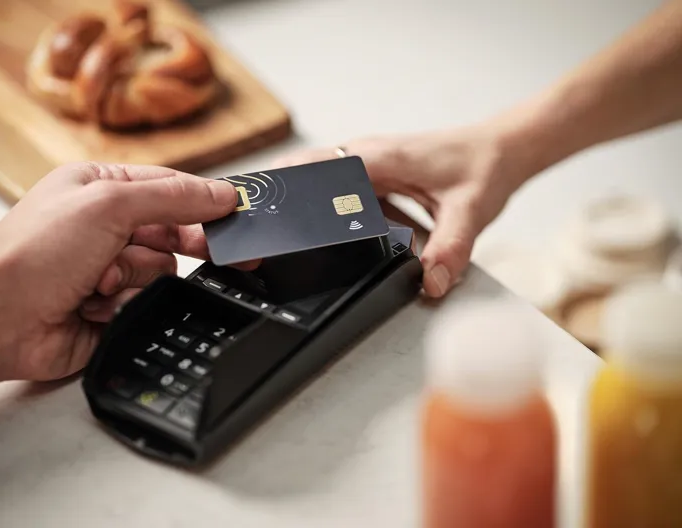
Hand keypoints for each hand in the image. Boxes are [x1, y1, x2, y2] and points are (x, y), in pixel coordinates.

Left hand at [0, 163, 239, 388]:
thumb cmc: (32, 254)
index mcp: (101, 187)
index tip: (239, 212)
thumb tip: (222, 194)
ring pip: (162, 269)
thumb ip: (172, 197)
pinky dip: (123, 304)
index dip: (207, 201)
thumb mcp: (108, 204)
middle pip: (174, 231)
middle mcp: (106, 226)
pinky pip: (146, 300)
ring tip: (100, 280)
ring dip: (135, 277)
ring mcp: (108, 267)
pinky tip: (93, 303)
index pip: (171, 188)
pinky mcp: (110, 305)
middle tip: (225, 253)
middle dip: (185, 243)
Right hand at [273, 124, 533, 296]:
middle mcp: (367, 157)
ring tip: (285, 235)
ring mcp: (370, 166)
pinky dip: (334, 212)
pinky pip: (344, 193)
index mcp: (378, 157)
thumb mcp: (470, 210)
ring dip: (306, 205)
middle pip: (308, 175)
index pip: (315, 168)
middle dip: (284, 199)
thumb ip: (449, 248)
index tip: (263, 210)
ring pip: (322, 183)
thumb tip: (429, 283)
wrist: (501, 149)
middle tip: (264, 231)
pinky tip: (333, 237)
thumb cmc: (484, 166)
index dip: (285, 189)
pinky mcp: (378, 177)